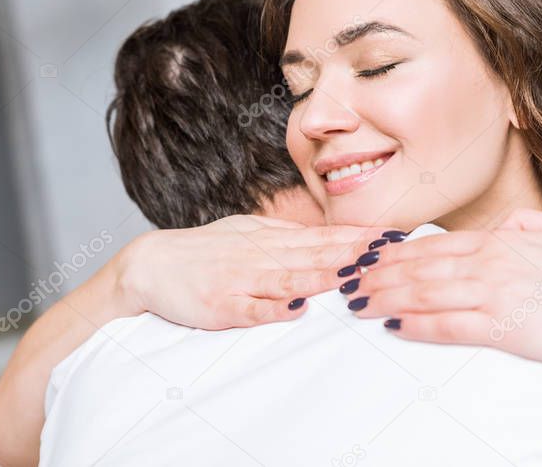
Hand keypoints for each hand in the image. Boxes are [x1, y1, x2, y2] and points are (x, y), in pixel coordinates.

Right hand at [116, 214, 393, 329]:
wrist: (150, 265)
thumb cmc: (204, 252)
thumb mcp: (246, 233)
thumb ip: (286, 238)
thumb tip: (329, 239)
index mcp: (268, 239)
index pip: (320, 238)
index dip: (356, 238)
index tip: (390, 239)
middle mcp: (258, 256)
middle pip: (313, 255)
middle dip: (352, 255)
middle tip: (388, 255)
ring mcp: (239, 280)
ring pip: (287, 278)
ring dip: (322, 278)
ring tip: (354, 277)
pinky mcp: (220, 306)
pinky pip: (250, 308)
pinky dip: (273, 309)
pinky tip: (296, 309)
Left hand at [336, 208, 541, 379]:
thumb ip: (526, 226)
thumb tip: (501, 227)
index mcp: (504, 240)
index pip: (435, 244)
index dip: (396, 251)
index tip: (368, 255)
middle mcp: (493, 262)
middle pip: (420, 266)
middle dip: (377, 273)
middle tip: (346, 279)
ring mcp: (497, 294)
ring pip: (425, 292)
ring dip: (385, 297)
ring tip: (357, 303)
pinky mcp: (505, 329)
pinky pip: (450, 326)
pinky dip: (417, 325)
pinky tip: (394, 325)